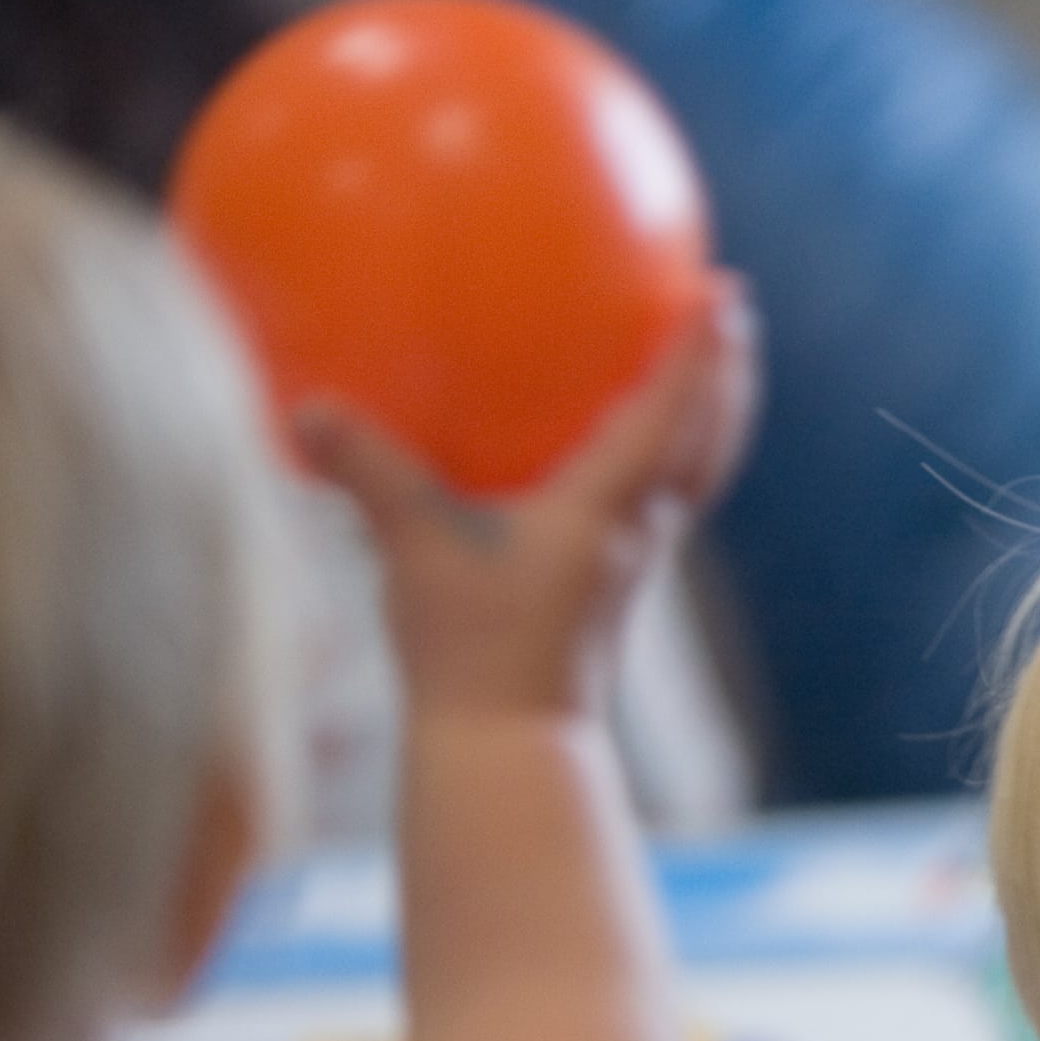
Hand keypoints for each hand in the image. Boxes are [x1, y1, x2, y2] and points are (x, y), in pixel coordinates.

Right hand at [296, 276, 754, 727]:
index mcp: (607, 510)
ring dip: (705, 414)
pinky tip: (609, 442)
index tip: (723, 295)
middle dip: (726, 374)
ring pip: (691, 473)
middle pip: (708, 441)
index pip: (670, 416)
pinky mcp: (610, 583)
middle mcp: (640, 531)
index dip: (698, 353)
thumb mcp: (411, 550)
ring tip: (701, 363)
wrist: (509, 744)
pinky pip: (652, 500)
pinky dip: (654, 455)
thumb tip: (305, 407)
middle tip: (734, 310)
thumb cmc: (469, 651)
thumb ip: (364, 471)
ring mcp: (633, 560)